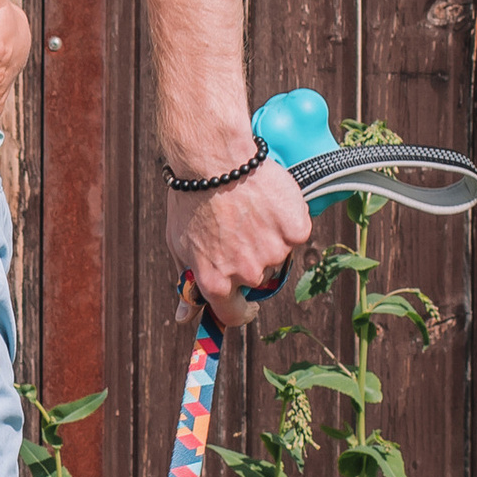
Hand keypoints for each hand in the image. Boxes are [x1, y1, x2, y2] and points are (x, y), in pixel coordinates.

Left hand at [164, 152, 315, 318]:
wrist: (214, 158)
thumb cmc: (191, 199)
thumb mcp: (179, 245)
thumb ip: (188, 283)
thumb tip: (184, 318)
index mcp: (217, 283)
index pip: (235, 315)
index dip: (240, 309)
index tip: (245, 301)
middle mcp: (248, 273)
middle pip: (258, 279)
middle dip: (251, 260)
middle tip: (240, 230)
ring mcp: (275, 252)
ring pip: (278, 255)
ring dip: (269, 238)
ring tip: (250, 209)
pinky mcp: (296, 230)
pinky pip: (295, 233)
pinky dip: (286, 220)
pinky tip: (267, 201)